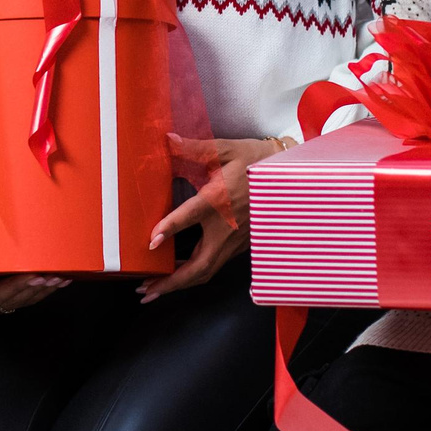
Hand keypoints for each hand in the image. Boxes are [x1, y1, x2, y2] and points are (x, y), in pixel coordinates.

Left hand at [137, 134, 283, 302]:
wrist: (286, 175)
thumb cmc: (254, 161)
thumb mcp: (226, 149)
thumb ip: (195, 148)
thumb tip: (169, 139)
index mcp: (220, 200)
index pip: (191, 216)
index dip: (171, 228)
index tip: (151, 241)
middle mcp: (227, 228)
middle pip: (199, 267)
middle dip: (170, 283)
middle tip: (144, 291)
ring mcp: (235, 241)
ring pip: (206, 271)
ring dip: (180, 283)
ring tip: (154, 289)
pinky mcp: (239, 245)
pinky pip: (213, 266)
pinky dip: (193, 274)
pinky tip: (178, 273)